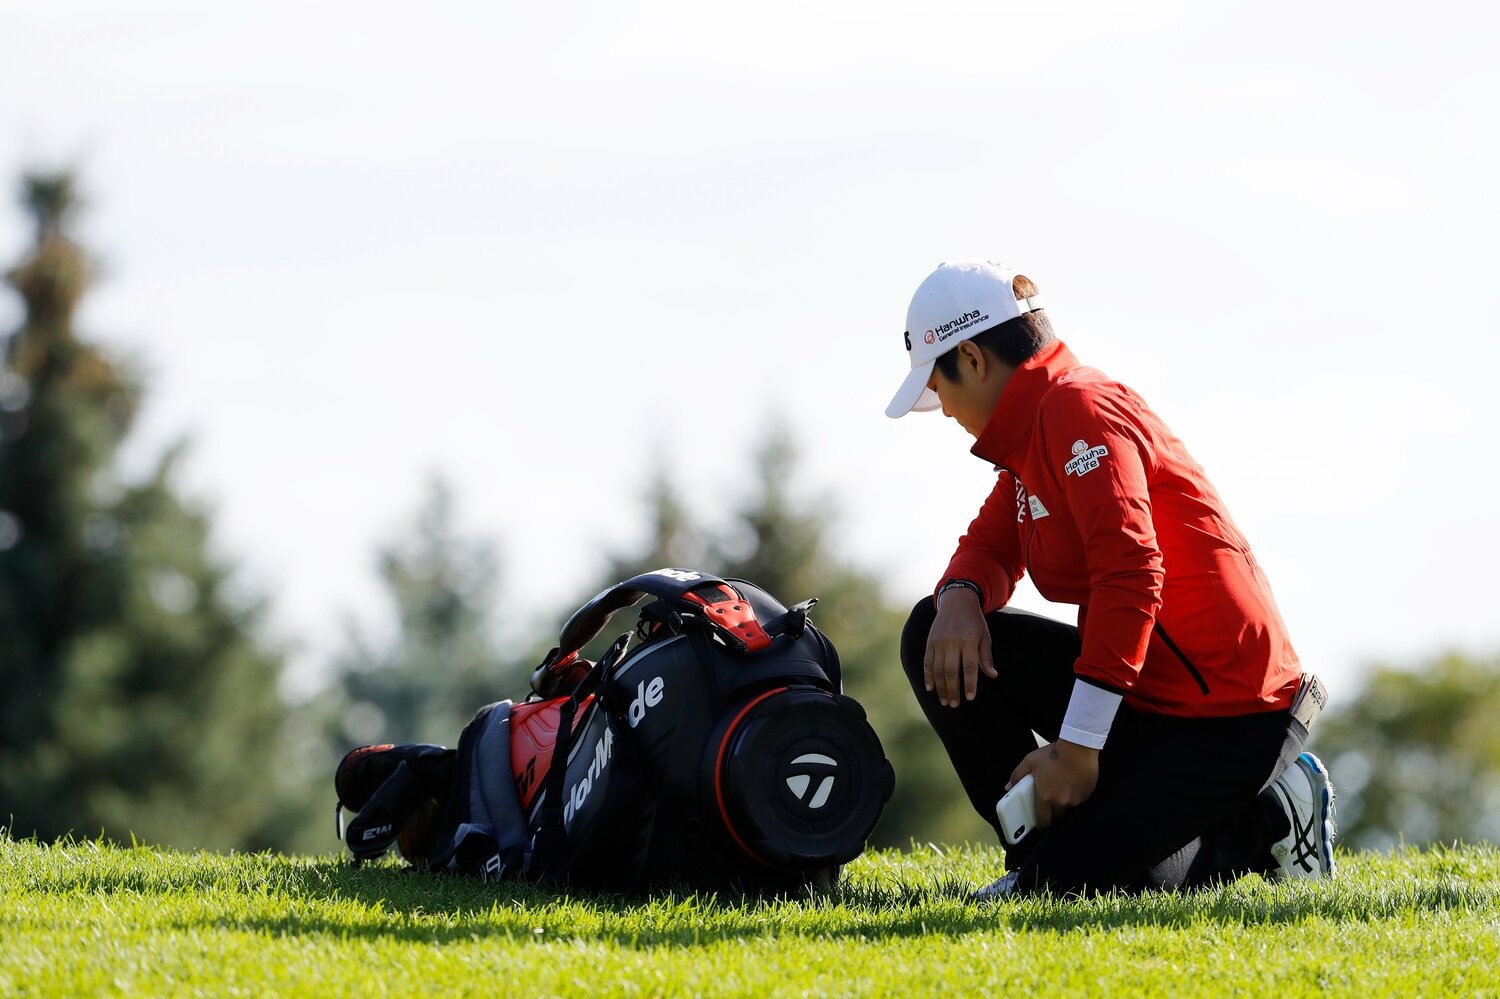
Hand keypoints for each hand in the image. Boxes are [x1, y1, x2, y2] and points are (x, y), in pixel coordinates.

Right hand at [923, 587, 995, 707]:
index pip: (969, 667)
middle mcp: (952, 642)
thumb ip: (986, 657)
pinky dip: (928, 676)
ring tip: (944, 701)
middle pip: (951, 671)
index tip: (970, 698)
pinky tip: (931, 688)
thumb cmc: (974, 621)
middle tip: (954, 705)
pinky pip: (927, 662)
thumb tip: (993, 676)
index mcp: (969, 641)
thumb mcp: (985, 636)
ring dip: (940, 687)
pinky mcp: (930, 642)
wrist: (956, 601)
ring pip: (937, 669)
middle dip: (952, 690)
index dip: (969, 684)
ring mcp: (939, 642)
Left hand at [1007, 740, 1099, 827]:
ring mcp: (1076, 800)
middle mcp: (1062, 802)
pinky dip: (1074, 796)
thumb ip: (1017, 775)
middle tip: (1049, 803)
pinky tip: (1071, 784)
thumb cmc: (1054, 754)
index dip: (1040, 823)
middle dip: (1052, 813)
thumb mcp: (1030, 761)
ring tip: (1060, 789)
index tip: (1039, 822)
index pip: (1043, 821)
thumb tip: (1009, 786)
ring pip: (1068, 809)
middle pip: (1056, 817)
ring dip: (1063, 804)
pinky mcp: (1086, 795)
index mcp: (1046, 797)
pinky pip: (1079, 801)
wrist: (1078, 747)